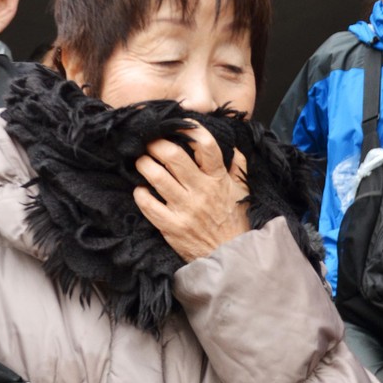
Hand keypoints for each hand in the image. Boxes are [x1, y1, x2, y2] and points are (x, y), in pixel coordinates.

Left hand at [134, 122, 250, 261]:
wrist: (231, 257)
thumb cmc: (235, 222)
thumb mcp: (242, 192)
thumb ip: (237, 167)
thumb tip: (233, 147)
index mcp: (218, 178)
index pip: (205, 145)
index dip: (190, 130)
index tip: (179, 125)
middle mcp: (201, 190)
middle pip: (172, 155)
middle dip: (156, 143)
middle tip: (149, 142)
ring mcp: (184, 209)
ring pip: (156, 176)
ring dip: (143, 164)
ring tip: (141, 162)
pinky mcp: (171, 226)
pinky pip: (148, 204)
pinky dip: (140, 193)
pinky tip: (141, 190)